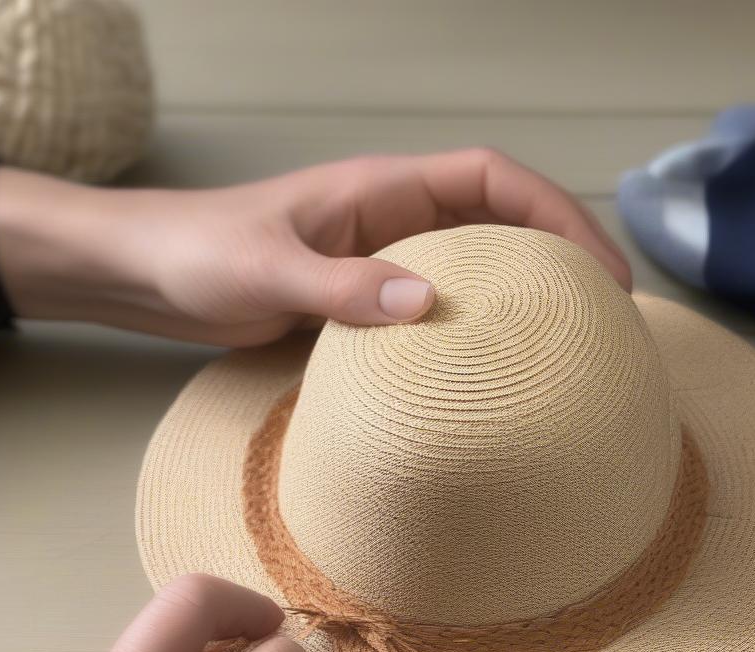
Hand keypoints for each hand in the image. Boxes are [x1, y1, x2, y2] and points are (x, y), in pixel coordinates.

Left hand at [0, 148, 631, 345]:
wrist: (147, 271)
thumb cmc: (198, 253)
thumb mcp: (269, 271)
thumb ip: (343, 288)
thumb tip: (432, 305)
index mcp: (384, 189)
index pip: (494, 180)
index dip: (557, 214)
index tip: (601, 268)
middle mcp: (395, 217)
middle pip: (503, 220)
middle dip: (562, 255)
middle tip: (607, 315)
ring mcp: (384, 257)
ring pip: (478, 264)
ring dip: (525, 294)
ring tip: (568, 343)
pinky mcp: (365, 298)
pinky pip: (440, 305)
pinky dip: (477, 326)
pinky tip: (491, 367)